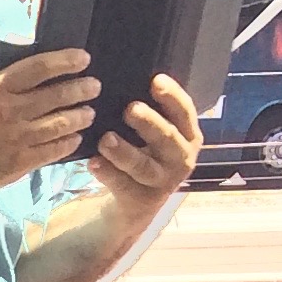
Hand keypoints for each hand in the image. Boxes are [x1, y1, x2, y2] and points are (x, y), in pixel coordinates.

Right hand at [0, 47, 97, 205]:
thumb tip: (27, 68)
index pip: (40, 68)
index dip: (66, 61)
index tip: (83, 58)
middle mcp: (10, 112)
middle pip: (58, 95)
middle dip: (82, 88)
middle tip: (93, 86)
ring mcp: (17, 139)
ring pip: (62, 123)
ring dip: (81, 115)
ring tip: (88, 112)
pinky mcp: (19, 163)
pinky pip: (54, 150)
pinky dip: (69, 142)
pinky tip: (75, 137)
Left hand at [93, 73, 202, 206]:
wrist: (137, 202)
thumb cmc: (144, 154)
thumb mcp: (152, 134)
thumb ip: (148, 113)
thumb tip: (124, 79)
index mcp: (188, 135)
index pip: (185, 111)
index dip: (172, 96)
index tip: (156, 81)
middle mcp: (182, 158)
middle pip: (167, 138)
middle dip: (149, 123)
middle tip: (130, 109)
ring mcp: (163, 181)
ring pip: (144, 166)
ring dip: (124, 152)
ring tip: (105, 139)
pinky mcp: (142, 200)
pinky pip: (123, 186)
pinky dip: (107, 173)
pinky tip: (92, 163)